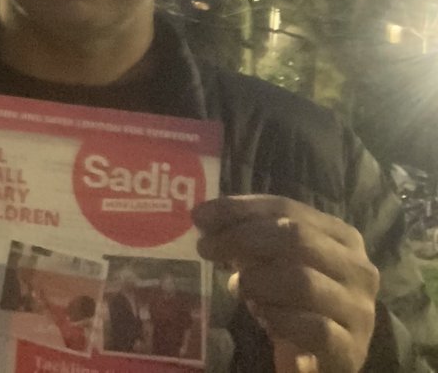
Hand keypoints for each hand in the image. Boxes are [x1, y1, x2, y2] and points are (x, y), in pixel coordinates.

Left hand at [193, 195, 378, 372]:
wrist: (331, 352)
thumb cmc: (298, 297)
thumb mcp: (276, 260)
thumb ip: (248, 236)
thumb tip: (205, 218)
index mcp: (340, 235)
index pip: (286, 208)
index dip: (240, 209)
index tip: (201, 216)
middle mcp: (357, 267)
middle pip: (295, 237)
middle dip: (242, 238)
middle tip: (206, 248)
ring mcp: (359, 308)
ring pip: (302, 281)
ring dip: (259, 281)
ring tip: (240, 288)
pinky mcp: (351, 347)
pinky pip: (312, 328)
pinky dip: (279, 320)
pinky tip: (263, 319)